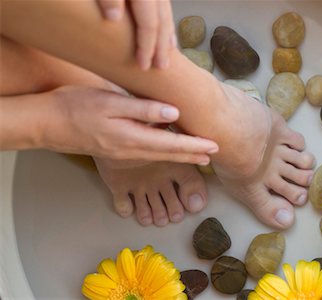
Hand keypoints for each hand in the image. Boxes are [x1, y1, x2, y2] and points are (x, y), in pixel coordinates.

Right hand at [42, 86, 217, 163]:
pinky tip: (169, 150)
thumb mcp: (111, 102)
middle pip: (169, 155)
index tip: (214, 147)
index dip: (195, 146)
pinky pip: (147, 155)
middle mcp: (131, 151)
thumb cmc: (77, 107)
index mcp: (133, 139)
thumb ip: (143, 109)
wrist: (48, 124)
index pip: (172, 144)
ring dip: (181, 157)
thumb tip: (174, 113)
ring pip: (160, 157)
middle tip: (213, 155)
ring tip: (197, 156)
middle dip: (193, 155)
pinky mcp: (117, 152)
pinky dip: (164, 154)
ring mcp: (124, 155)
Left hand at [96, 0, 175, 69]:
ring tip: (168, 52)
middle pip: (162, 22)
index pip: (149, 25)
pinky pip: (163, 6)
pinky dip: (165, 20)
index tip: (143, 67)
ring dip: (167, 35)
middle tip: (162, 67)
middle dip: (162, 47)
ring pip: (166, 13)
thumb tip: (114, 18)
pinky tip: (164, 28)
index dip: (147, 47)